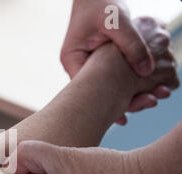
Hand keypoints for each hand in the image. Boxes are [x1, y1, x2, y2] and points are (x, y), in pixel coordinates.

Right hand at [62, 1, 176, 124]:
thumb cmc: (100, 4)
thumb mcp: (117, 22)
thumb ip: (132, 45)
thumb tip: (148, 70)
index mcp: (72, 59)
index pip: (86, 89)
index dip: (105, 103)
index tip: (124, 117)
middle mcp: (77, 66)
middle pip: (96, 93)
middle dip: (120, 103)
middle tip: (142, 109)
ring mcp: (86, 66)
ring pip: (105, 87)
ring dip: (126, 94)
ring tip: (148, 101)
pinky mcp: (96, 63)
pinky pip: (111, 78)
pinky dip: (127, 83)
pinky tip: (142, 91)